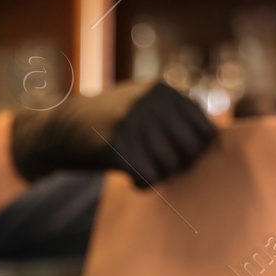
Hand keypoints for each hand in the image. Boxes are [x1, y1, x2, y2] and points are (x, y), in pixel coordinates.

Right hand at [9, 79, 215, 188]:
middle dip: (177, 167)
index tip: (178, 160)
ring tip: (142, 172)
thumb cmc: (109, 123)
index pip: (205, 131)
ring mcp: (131, 121)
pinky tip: (131, 179)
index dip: (196, 153)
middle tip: (158, 169)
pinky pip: (146, 176)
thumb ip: (175, 114)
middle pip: (189, 151)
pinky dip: (142, 184)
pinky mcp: (114, 144)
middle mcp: (150, 101)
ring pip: (169, 166)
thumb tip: (215, 139)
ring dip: (158, 177)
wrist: (60, 128)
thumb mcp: (143, 104)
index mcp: (163, 90)